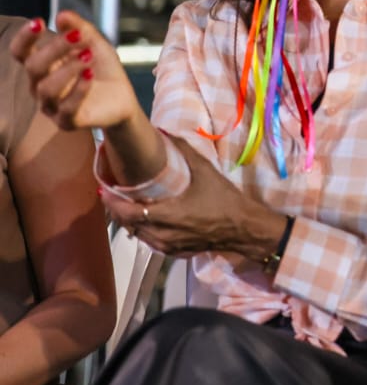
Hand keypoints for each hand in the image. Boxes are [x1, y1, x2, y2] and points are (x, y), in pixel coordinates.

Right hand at [9, 12, 141, 133]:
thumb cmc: (102, 70)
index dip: (25, 38)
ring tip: (88, 56)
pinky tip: (90, 74)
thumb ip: (80, 29)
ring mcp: (51, 106)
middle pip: (33, 67)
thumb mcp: (95, 44)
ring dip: (67, 69)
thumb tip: (62, 14)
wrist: (123, 99)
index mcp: (42, 66)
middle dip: (54, 48)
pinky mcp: (68, 121)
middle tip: (78, 36)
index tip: (39, 21)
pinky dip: (78, 90)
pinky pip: (66, 108)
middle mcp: (39, 86)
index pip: (20, 52)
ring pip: (46, 89)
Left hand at [101, 145, 286, 260]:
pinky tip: (147, 221)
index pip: (128, 213)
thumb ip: (184, 150)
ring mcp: (168, 246)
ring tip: (127, 207)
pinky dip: (144, 232)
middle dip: (118, 211)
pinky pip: (150, 243)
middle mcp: (163, 234)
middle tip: (113, 196)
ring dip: (130, 222)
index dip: (113, 203)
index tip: (105, 190)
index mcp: (167, 214)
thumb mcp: (206, 171)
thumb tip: (163, 131)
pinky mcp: (175, 252)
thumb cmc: (225, 200)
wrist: (244, 228)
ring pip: (138, 235)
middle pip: (129, 225)